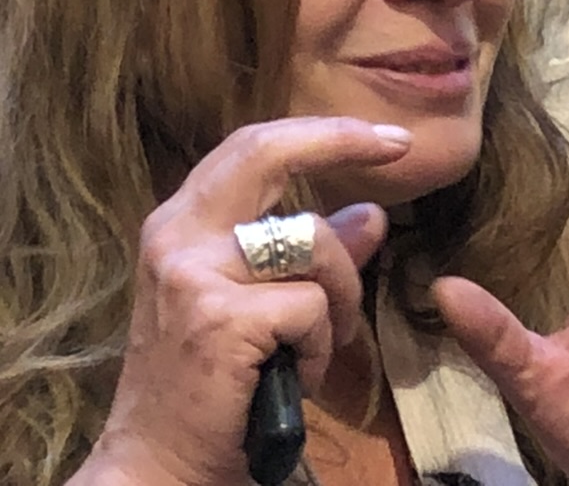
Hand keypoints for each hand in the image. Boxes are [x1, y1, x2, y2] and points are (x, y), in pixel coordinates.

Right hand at [78, 117, 408, 485]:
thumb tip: (371, 215)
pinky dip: (322, 344)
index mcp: (182, 222)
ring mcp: (194, 273)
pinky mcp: (220, 318)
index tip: (381, 134)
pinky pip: (313, 306)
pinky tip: (295, 374)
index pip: (252, 146)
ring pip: (313, 243)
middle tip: (396, 145)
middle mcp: (178, 234)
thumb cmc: (212, 385)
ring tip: (315, 345)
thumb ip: (311, 256)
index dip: (319, 132)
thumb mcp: (258, 306)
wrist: (157, 468)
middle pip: (267, 154)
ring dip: (339, 298)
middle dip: (340, 142)